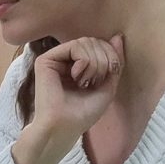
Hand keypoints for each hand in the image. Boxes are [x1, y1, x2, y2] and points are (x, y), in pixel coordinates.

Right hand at [15, 35, 123, 163]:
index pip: (100, 46)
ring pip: (86, 42)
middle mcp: (66, 60)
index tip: (109, 76)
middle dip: (104, 60)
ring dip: (94, 63)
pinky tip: (76, 77)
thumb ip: (114, 61)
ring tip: (85, 82)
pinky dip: (83, 61)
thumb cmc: (84, 114)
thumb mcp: (108, 87)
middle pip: (94, 41)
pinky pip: (74, 46)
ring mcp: (55, 59)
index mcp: (78, 66)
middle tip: (95, 81)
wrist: (65, 127)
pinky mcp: (46, 60)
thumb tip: (118, 36)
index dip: (111, 56)